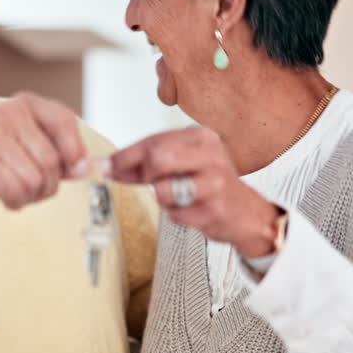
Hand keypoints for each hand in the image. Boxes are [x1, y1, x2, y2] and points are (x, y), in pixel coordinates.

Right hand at [0, 92, 89, 210]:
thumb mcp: (25, 142)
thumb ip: (58, 152)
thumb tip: (86, 167)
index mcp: (25, 104)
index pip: (64, 120)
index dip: (75, 150)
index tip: (75, 170)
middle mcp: (9, 113)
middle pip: (51, 161)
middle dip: (48, 184)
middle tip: (33, 188)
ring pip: (35, 180)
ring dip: (30, 196)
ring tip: (15, 190)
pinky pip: (15, 191)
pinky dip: (14, 201)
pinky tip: (4, 196)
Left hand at [108, 127, 278, 257]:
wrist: (247, 214)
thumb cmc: (208, 185)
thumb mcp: (180, 165)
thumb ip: (142, 165)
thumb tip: (105, 166)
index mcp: (200, 137)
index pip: (153, 140)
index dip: (124, 155)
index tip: (105, 166)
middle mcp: (210, 154)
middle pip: (156, 159)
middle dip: (144, 175)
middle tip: (151, 182)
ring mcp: (214, 182)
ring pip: (163, 190)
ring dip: (163, 198)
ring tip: (178, 197)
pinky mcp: (215, 209)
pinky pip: (175, 214)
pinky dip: (177, 215)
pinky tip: (193, 210)